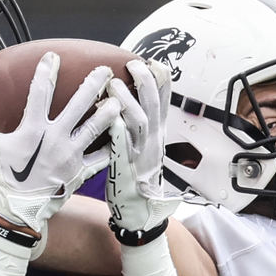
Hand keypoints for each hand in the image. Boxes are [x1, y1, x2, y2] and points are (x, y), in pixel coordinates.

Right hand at [0, 51, 119, 234]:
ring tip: (119, 100)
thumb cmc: (0, 179)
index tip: (53, 56)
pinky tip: (121, 137)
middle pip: (78, 106)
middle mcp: (56, 139)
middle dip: (92, 85)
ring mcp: (70, 156)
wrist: (15, 213)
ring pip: (95, 129)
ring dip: (108, 113)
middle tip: (104, 70)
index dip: (46, 72)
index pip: (40, 93)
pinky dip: (112, 147)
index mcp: (33, 130)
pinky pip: (101, 158)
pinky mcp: (79, 173)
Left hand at [106, 59, 181, 242]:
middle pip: (153, 105)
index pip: (164, 101)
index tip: (153, 62)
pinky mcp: (125, 168)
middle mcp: (152, 142)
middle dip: (145, 82)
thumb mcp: (145, 149)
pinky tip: (111, 119)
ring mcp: (140, 154)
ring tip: (112, 84)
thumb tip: (133, 102)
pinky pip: (123, 147)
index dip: (161, 80)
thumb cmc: (137, 178)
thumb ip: (141, 126)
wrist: (140, 213)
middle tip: (133, 64)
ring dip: (127, 101)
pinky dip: (119, 132)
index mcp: (157, 135)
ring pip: (139, 123)